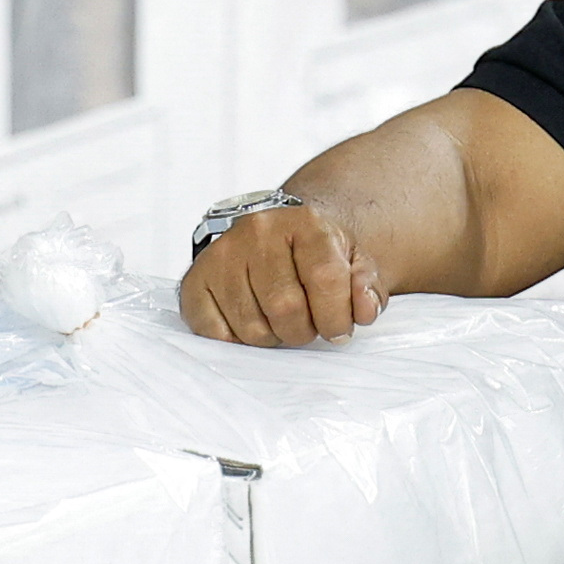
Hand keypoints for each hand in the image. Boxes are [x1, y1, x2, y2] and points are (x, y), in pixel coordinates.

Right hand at [180, 197, 386, 345]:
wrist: (278, 238)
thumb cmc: (317, 258)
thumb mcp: (353, 264)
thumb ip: (367, 287)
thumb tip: (365, 310)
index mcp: (304, 222)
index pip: (325, 278)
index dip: (336, 317)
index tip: (338, 329)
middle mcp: (258, 231)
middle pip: (285, 308)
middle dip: (303, 331)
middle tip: (306, 325)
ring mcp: (222, 254)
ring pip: (251, 327)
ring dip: (271, 338)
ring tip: (278, 321)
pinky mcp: (195, 280)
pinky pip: (215, 333)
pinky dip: (236, 341)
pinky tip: (249, 321)